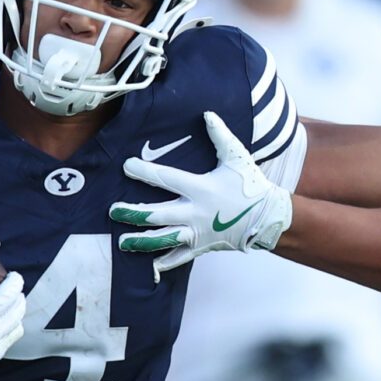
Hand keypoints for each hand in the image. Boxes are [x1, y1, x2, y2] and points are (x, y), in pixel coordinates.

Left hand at [112, 111, 292, 278]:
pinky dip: (165, 262)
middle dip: (133, 212)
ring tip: (122, 243)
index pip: (165, 178)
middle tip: (113, 210)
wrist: (267, 217)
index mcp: (200, 188)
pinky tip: (151, 267)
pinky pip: (180, 257)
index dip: (144, 172)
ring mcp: (197, 232)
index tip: (127, 166)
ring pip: (164, 239)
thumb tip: (207, 114)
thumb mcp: (236, 157)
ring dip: (141, 241)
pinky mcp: (202, 246)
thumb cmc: (251, 186)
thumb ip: (220, 135)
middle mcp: (195, 212)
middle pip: (157, 214)